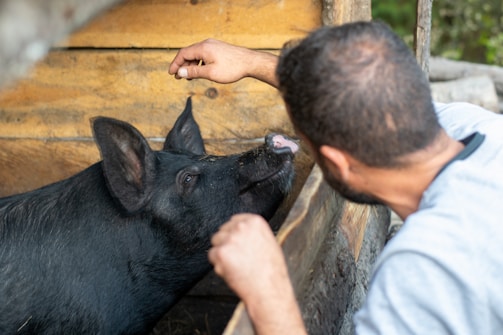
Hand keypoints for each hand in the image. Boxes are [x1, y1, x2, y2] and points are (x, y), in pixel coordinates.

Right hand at [169, 39, 278, 86]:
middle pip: (189, 53)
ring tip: (189, 77)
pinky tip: (200, 72)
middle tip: (178, 78)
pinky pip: (204, 55)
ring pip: (197, 55)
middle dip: (182, 66)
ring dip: (191, 66)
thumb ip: (194, 72)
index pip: (183, 54)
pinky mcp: (218, 49)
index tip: (171, 74)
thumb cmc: (232, 68)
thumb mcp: (210, 73)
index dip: (175, 64)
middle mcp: (207, 44)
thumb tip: (180, 72)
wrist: (250, 62)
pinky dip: (199, 63)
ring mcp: (213, 45)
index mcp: (203, 48)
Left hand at [209, 213, 306, 334]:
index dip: (233, 233)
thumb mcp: (269, 242)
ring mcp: (230, 239)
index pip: (234, 220)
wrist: (269, 289)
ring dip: (221, 253)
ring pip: (216, 242)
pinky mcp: (221, 252)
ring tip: (236, 265)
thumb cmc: (271, 271)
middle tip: (238, 258)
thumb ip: (252, 233)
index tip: (237, 243)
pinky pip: (211, 255)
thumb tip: (239, 230)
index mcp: (255, 221)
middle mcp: (242, 227)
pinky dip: (218, 265)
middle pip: (223, 230)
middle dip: (226, 243)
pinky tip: (232, 271)